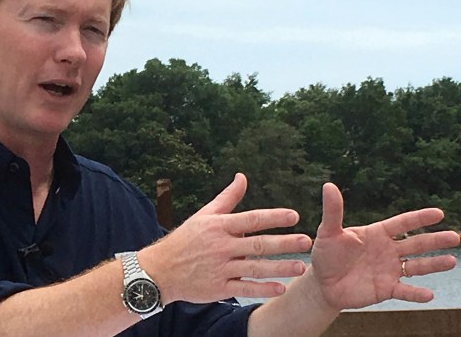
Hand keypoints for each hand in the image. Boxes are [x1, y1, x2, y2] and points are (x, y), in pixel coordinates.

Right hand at [140, 173, 312, 303]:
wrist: (160, 270)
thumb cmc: (185, 240)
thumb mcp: (204, 215)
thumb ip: (228, 198)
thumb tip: (242, 177)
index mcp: (218, 226)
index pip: (251, 219)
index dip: (273, 217)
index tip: (294, 216)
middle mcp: (220, 247)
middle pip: (258, 244)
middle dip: (284, 243)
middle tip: (306, 241)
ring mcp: (220, 268)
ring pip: (255, 268)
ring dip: (279, 268)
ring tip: (300, 267)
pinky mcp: (218, 288)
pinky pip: (245, 288)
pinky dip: (263, 289)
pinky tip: (280, 288)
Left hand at [311, 183, 459, 309]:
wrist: (323, 283)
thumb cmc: (326, 254)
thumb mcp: (328, 232)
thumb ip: (333, 211)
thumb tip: (329, 185)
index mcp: (377, 234)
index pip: (402, 223)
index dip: (419, 218)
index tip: (438, 213)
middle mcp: (388, 251)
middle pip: (416, 244)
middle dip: (435, 240)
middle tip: (455, 237)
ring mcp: (389, 270)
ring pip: (416, 266)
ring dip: (433, 264)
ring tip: (451, 261)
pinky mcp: (386, 289)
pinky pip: (404, 291)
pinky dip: (416, 293)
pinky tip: (429, 294)